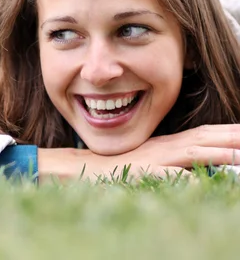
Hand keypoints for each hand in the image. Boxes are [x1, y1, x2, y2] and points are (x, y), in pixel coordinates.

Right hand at [38, 124, 239, 180]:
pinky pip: (164, 174)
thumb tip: (196, 167)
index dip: (228, 132)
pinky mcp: (142, 173)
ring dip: (217, 154)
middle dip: (232, 137)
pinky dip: (181, 177)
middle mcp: (164, 148)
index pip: (204, 134)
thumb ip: (170, 159)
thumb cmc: (119, 166)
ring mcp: (154, 159)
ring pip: (191, 154)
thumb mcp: (149, 159)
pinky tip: (195, 180)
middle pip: (203, 139)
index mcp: (168, 144)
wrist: (87, 167)